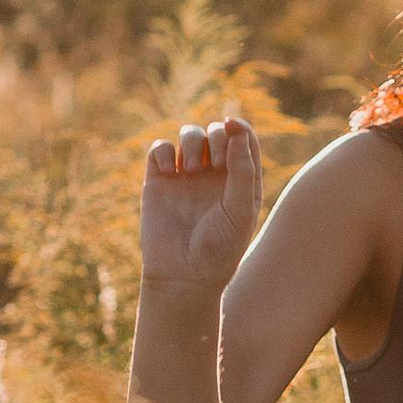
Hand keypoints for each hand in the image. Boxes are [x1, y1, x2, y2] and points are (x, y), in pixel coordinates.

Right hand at [140, 115, 261, 290]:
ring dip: (191, 141)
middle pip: (217, 133)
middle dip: (215, 137)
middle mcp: (214, 175)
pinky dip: (164, 151)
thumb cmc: (219, 247)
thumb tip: (237, 129)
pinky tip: (170, 171)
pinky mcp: (159, 180)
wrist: (182, 276)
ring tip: (192, 169)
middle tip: (213, 162)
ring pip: (190, 135)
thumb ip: (243, 170)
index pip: (243, 139)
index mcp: (241, 180)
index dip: (238, 127)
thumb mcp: (240, 210)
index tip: (231, 126)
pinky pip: (160, 148)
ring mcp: (186, 176)